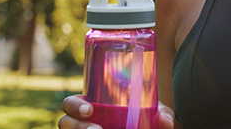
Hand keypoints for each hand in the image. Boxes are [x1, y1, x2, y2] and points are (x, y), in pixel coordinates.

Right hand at [58, 95, 175, 128]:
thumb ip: (162, 114)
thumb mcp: (153, 115)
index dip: (75, 106)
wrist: (148, 128)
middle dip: (76, 125)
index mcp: (92, 107)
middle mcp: (82, 123)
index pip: (71, 104)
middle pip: (65, 122)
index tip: (90, 110)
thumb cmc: (145, 121)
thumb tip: (165, 120)